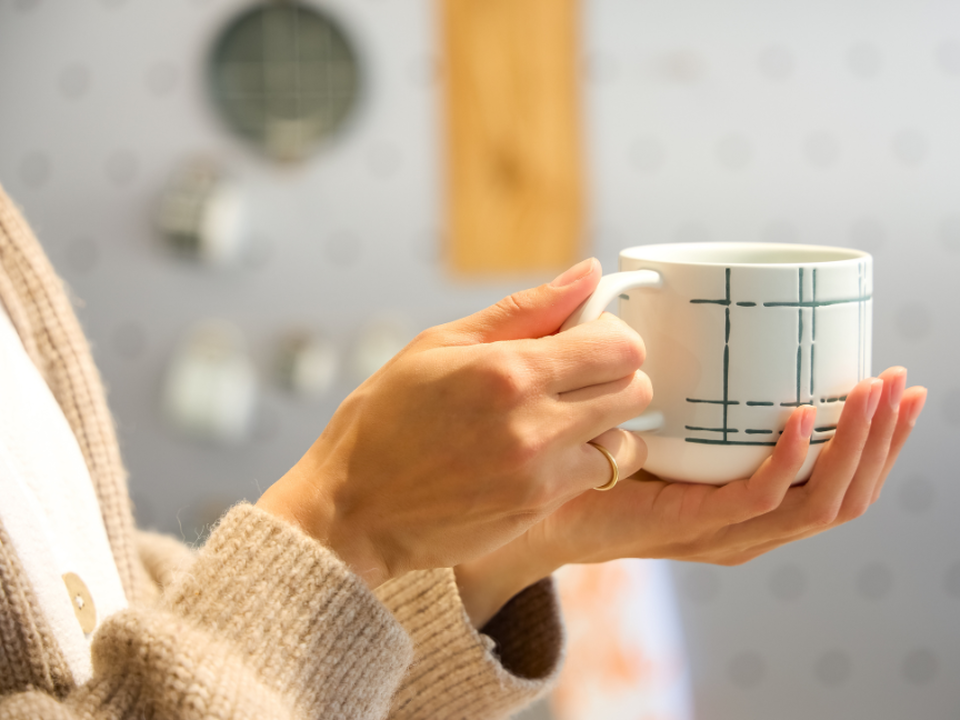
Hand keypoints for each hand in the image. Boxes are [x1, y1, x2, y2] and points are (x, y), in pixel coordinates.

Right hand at [257, 259, 651, 587]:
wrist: (352, 511)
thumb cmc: (384, 420)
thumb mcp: (438, 344)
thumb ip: (524, 309)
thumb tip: (588, 272)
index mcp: (508, 370)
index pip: (619, 346)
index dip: (612, 336)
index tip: (587, 338)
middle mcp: (534, 424)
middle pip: (636, 390)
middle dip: (617, 377)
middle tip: (576, 377)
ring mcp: (540, 474)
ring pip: (627, 441)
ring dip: (607, 426)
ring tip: (564, 419)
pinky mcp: (539, 510)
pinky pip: (598, 478)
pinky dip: (587, 461)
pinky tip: (546, 453)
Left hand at [456, 367, 925, 625]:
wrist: (533, 498)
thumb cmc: (588, 451)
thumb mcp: (653, 408)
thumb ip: (684, 372)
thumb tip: (697, 299)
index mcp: (747, 498)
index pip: (836, 479)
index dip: (878, 438)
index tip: (897, 383)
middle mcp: (746, 520)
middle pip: (844, 493)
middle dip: (883, 439)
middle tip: (901, 381)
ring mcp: (723, 529)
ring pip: (819, 501)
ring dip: (856, 446)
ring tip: (874, 390)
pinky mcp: (691, 524)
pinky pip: (759, 499)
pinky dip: (789, 460)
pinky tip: (801, 415)